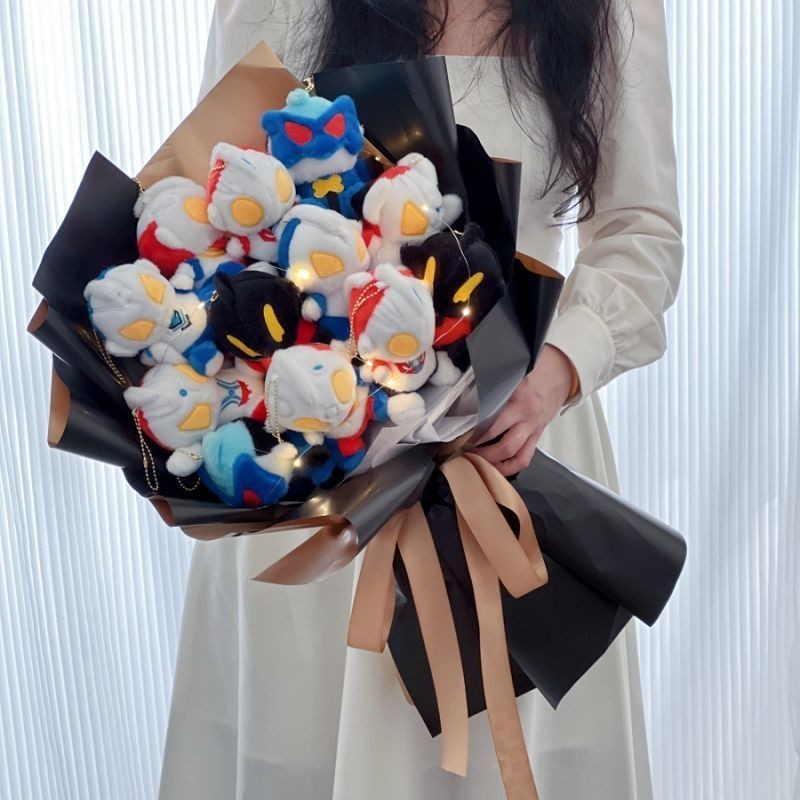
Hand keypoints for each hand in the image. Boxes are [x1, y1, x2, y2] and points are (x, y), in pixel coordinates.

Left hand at [471, 344, 576, 476]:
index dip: (473, 428)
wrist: (560, 375)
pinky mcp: (537, 437)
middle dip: (479, 449)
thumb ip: (494, 382)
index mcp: (517, 397)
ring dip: (491, 460)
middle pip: (500, 441)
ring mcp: (532, 428)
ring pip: (512, 453)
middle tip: (460, 449)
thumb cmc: (533, 372)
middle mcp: (526, 415)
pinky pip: (524, 458)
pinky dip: (509, 467)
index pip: (491, 416)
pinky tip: (494, 468)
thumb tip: (466, 388)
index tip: (456, 432)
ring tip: (473, 459)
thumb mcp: (513, 372)